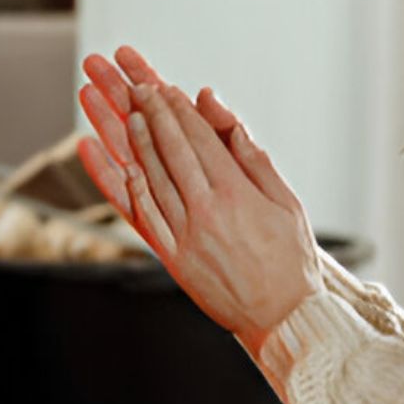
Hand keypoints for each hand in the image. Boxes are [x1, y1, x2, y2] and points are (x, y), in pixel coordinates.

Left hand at [76, 47, 320, 352]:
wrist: (282, 319)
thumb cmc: (290, 260)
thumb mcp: (287, 204)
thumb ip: (255, 160)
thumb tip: (230, 123)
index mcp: (237, 195)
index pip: (200, 139)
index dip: (177, 109)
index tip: (161, 86)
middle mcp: (206, 212)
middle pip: (170, 150)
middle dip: (148, 111)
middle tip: (131, 84)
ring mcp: (185, 236)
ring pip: (150, 176)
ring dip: (130, 139)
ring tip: (117, 109)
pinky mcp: (172, 258)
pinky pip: (142, 214)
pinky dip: (125, 185)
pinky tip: (113, 161)